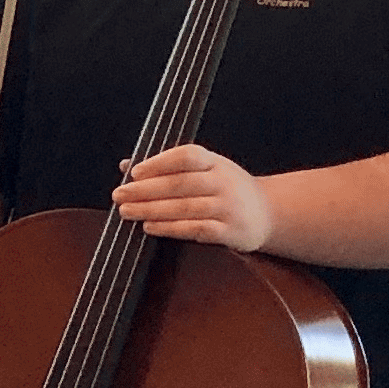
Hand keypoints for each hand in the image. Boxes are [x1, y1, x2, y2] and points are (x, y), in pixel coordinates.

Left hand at [113, 143, 273, 250]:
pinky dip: (170, 228)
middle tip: (119, 195)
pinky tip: (150, 227)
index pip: (187, 156)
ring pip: (185, 207)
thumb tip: (126, 165)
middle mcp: (224, 182)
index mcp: (215, 163)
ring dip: (151, 210)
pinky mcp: (231, 231)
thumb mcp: (206, 171)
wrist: (269, 213)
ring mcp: (229, 207)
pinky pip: (196, 229)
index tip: (134, 172)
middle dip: (145, 190)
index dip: (159, 162)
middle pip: (180, 184)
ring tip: (127, 212)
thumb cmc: (226, 190)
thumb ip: (168, 168)